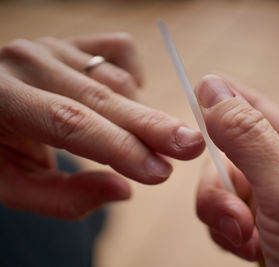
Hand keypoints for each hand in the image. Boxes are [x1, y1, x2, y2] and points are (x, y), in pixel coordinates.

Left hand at [0, 33, 204, 219]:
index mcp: (1, 99)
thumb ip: (64, 197)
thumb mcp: (12, 186)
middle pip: (103, 96)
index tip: (161, 172)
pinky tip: (130, 103)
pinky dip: (135, 78)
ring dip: (144, 114)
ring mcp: (54, 46)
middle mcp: (28, 63)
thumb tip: (124, 191)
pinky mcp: (75, 41)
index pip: (71, 123)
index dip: (120, 148)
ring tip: (156, 143)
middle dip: (152, 125)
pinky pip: (120, 51)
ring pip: (117, 80)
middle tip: (192, 147)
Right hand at [195, 75, 278, 265]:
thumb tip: (212, 86)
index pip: (253, 109)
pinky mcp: (254, 232)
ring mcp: (267, 205)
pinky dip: (225, 236)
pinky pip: (220, 220)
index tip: (192, 87)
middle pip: (224, 157)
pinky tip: (248, 251)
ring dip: (222, 217)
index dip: (224, 97)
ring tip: (247, 241)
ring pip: (217, 191)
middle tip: (236, 216)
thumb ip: (249, 138)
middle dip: (218, 188)